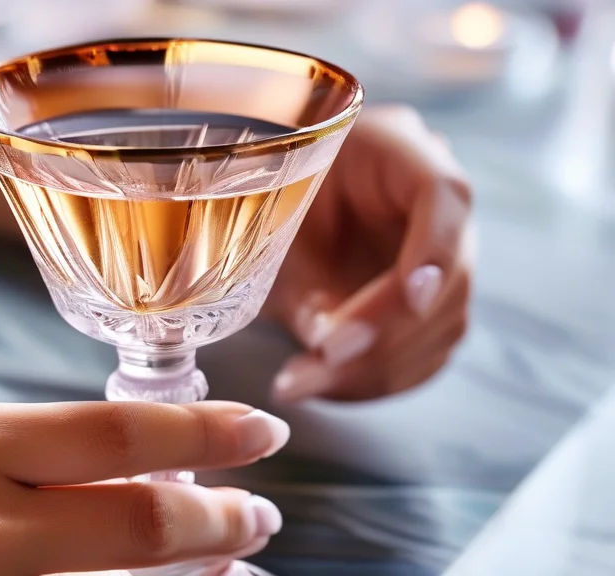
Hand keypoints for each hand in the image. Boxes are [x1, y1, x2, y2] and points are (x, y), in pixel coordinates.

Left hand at [265, 105, 474, 401]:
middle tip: (324, 363)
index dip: (435, 251)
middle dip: (388, 332)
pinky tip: (327, 386)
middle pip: (451, 277)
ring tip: (306, 382)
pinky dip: (379, 378)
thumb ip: (301, 277)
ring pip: (444, 326)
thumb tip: (331, 351)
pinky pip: (425, 352)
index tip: (409, 299)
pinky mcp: (428, 304)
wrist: (263, 199)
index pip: (445, 195)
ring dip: (379, 368)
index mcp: (399, 148)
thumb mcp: (270, 224)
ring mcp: (441, 255)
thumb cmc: (265, 195)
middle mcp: (436, 203)